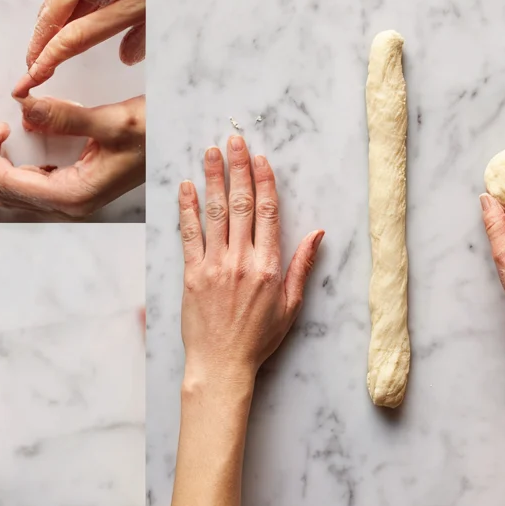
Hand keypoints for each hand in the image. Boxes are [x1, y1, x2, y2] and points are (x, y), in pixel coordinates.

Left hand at [0, 98, 144, 217]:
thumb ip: (68, 117)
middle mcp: (62, 204)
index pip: (6, 180)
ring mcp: (64, 198)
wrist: (180, 146)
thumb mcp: (116, 121)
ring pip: (3, 188)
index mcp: (70, 196)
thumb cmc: (155, 135)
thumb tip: (24, 107)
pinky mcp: (67, 186)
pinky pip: (18, 182)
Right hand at [12, 0, 144, 96]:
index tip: (32, 74)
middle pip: (60, 0)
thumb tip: (122, 57)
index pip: (58, 24)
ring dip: (71, 13)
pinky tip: (99, 6)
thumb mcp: (140, 13)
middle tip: (38, 62)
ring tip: (61, 43)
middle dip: (48, 33)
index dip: (44, 53)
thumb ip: (117, 38)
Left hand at [178, 136, 323, 394]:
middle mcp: (242, 261)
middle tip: (234, 141)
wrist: (221, 365)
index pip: (267, 212)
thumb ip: (302, 266)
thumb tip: (317, 233)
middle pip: (241, 204)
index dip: (263, 181)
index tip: (260, 159)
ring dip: (213, 178)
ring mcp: (215, 266)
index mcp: (269, 267)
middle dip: (238, 168)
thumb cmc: (257, 340)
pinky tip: (187, 187)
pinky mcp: (192, 275)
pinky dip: (188, 208)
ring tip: (211, 152)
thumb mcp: (290, 306)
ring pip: (216, 212)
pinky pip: (189, 234)